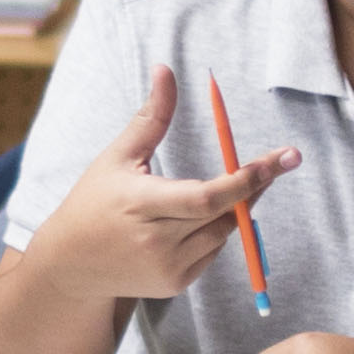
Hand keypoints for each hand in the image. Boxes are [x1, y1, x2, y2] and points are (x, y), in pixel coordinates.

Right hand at [24, 66, 295, 303]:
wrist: (71, 265)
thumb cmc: (94, 201)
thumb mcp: (118, 156)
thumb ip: (151, 117)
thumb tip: (166, 70)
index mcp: (141, 204)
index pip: (207, 197)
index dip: (248, 179)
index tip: (282, 158)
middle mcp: (157, 241)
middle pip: (226, 214)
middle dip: (255, 186)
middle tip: (279, 161)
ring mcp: (168, 268)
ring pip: (224, 233)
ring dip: (232, 208)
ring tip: (218, 189)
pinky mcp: (176, 284)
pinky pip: (212, 252)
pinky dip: (214, 231)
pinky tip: (191, 222)